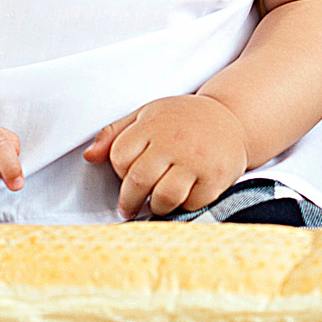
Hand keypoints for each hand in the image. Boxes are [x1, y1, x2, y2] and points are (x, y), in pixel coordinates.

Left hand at [82, 95, 249, 218]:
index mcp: (153, 124)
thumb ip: (114, 134)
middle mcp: (174, 141)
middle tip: (130, 207)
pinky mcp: (216, 178)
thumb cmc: (182, 119)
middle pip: (138, 180)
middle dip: (130, 200)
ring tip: (157, 203)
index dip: (119, 171)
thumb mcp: (146, 115)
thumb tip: (89, 156)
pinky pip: (192, 204)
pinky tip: (184, 196)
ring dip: (156, 207)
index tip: (125, 176)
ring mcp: (197, 160)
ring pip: (164, 198)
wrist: (231, 117)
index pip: (119, 156)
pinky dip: (184, 207)